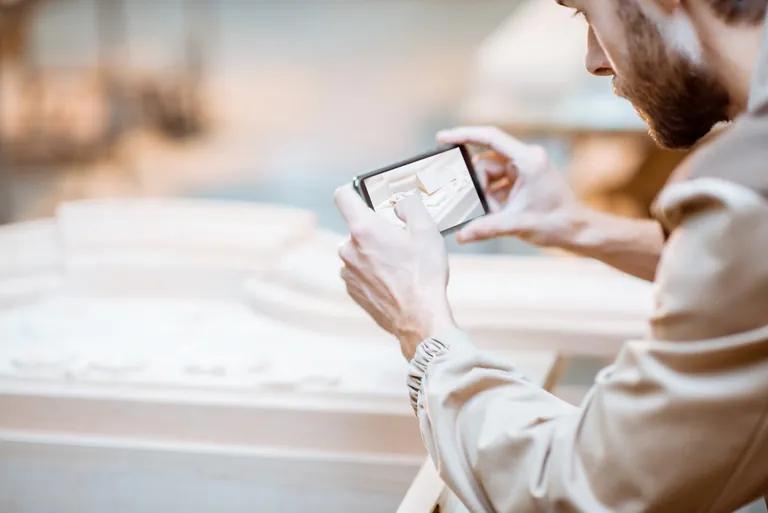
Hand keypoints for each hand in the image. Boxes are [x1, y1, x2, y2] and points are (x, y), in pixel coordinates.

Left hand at [333, 184, 456, 359]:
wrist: (420, 318)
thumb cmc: (423, 274)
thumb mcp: (427, 230)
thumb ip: (411, 206)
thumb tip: (401, 204)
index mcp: (364, 229)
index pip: (342, 196)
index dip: (352, 190)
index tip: (362, 194)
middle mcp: (348, 249)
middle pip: (357, 228)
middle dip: (376, 230)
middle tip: (401, 241)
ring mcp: (348, 272)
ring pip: (359, 251)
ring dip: (375, 253)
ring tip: (400, 265)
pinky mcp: (353, 290)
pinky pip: (360, 272)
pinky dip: (374, 272)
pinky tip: (394, 281)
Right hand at [437, 126, 584, 247]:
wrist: (579, 232)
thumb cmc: (558, 223)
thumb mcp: (518, 225)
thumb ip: (487, 228)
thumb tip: (461, 235)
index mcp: (528, 160)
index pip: (490, 137)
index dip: (464, 135)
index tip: (442, 138)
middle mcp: (526, 159)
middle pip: (486, 163)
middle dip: (478, 185)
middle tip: (474, 205)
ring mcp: (525, 170)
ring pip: (491, 175)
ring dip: (486, 195)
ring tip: (493, 214)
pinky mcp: (524, 181)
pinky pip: (498, 184)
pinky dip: (492, 199)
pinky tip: (495, 214)